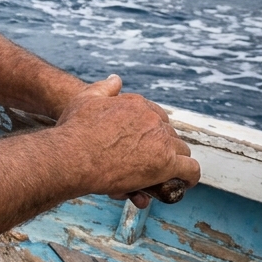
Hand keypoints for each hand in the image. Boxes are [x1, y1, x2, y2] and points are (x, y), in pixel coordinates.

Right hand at [55, 75, 199, 204]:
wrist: (71, 156)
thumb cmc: (74, 130)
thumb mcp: (85, 99)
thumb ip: (104, 88)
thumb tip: (116, 79)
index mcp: (136, 103)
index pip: (156, 116)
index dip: (150, 133)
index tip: (143, 145)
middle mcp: (152, 119)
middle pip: (169, 134)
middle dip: (160, 148)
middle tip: (146, 163)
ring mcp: (161, 141)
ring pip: (181, 151)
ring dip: (173, 162)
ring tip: (160, 175)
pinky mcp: (166, 164)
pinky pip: (191, 170)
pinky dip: (189, 177)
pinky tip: (183, 183)